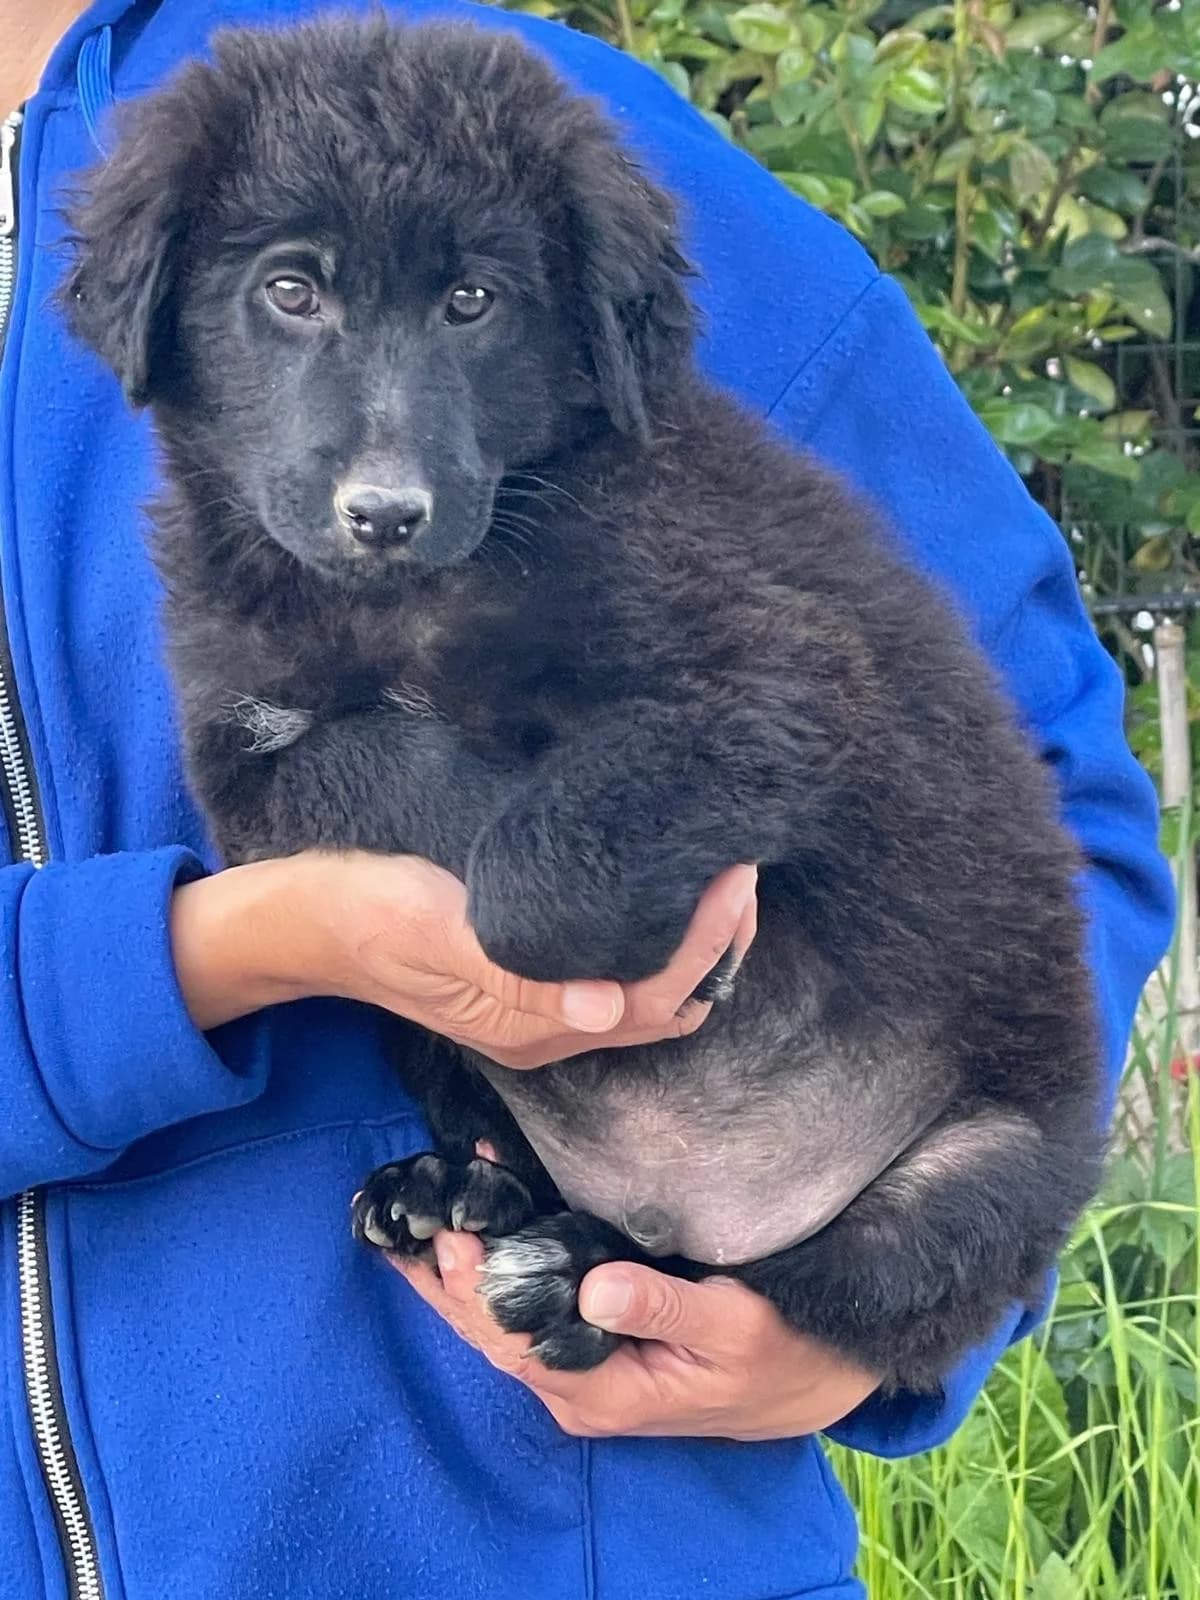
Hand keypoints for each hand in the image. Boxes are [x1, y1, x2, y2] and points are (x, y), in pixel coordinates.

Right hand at [172, 851, 756, 1064]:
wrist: (307, 921)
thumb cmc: (365, 912)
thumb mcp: (434, 931)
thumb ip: (513, 972)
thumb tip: (603, 1011)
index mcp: (526, 1026)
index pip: (648, 998)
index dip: (704, 945)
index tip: (735, 877)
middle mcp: (544, 1032)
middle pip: (662, 1008)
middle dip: (717, 949)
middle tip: (743, 873)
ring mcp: (536, 1014)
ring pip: (646, 998)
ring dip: (695, 950)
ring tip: (720, 882)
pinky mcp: (526, 987)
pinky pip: (617, 979)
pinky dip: (658, 947)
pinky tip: (665, 899)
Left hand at [392, 1233, 879, 1439]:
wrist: (814, 1378)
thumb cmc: (780, 1351)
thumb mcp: (734, 1327)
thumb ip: (662, 1310)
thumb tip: (596, 1289)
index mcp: (605, 1391)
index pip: (516, 1340)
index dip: (476, 1292)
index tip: (449, 1238)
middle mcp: (580, 1387)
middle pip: (491, 1332)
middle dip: (447, 1278)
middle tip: (407, 1214)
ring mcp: (583, 1368)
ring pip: (502, 1320)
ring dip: (464, 1271)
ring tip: (421, 1214)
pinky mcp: (593, 1344)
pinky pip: (530, 1306)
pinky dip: (499, 1265)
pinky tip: (482, 1222)